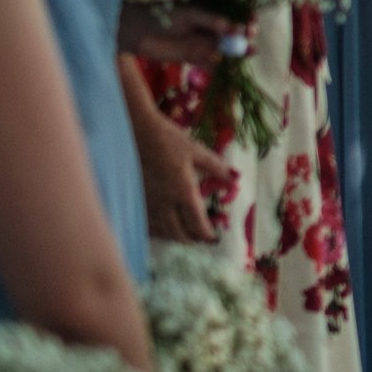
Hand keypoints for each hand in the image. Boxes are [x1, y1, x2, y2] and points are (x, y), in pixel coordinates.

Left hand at [116, 1, 245, 68]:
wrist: (135, 30)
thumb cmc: (160, 13)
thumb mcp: (189, 14)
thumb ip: (212, 21)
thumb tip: (236, 29)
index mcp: (207, 9)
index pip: (232, 12)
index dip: (244, 16)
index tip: (252, 19)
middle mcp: (207, 25)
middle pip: (232, 31)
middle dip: (244, 33)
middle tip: (251, 35)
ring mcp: (201, 41)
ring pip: (224, 47)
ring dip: (238, 50)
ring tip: (251, 51)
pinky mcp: (193, 57)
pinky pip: (210, 62)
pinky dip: (220, 65)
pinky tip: (229, 64)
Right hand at [137, 110, 224, 243]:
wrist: (136, 131)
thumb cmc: (169, 139)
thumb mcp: (196, 150)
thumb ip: (216, 168)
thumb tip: (235, 179)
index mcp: (183, 192)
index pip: (197, 223)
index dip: (207, 234)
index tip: (214, 238)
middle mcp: (165, 203)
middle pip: (179, 233)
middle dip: (192, 239)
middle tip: (201, 237)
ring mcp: (148, 203)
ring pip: (161, 231)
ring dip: (175, 236)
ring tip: (184, 234)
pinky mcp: (137, 199)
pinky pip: (147, 224)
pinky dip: (157, 230)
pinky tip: (162, 227)